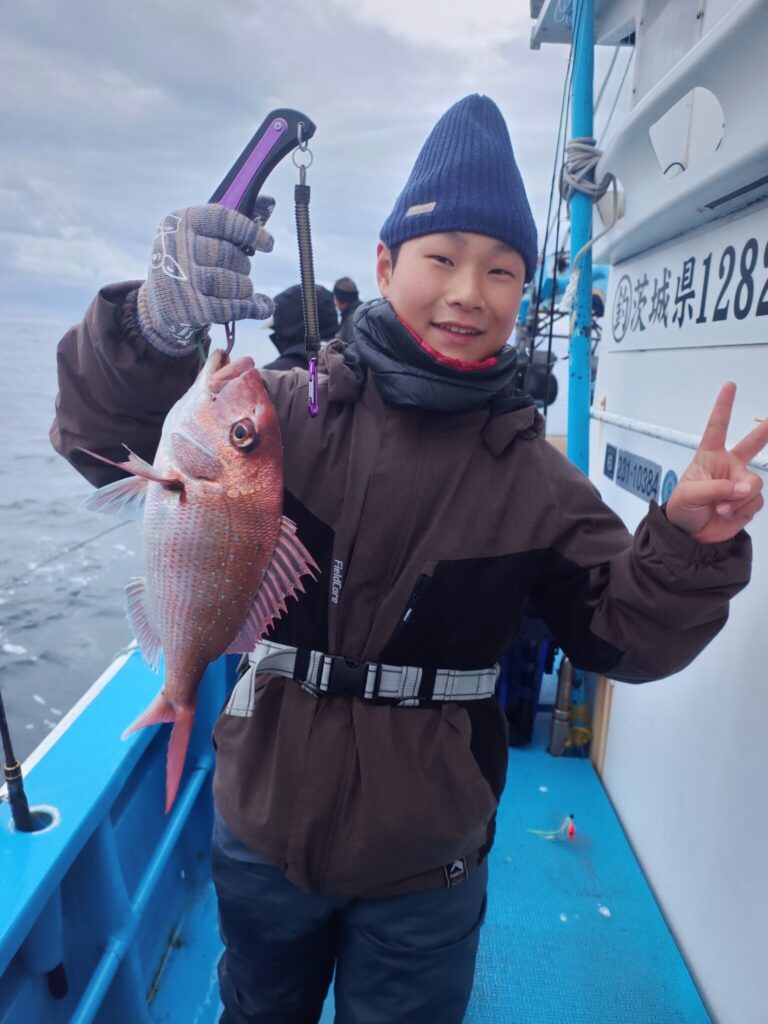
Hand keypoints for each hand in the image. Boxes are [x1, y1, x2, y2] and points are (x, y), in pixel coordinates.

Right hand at [137, 202, 274, 351]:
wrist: (161, 302)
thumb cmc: (190, 261)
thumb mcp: (200, 235)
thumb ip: (232, 222)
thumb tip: (269, 202)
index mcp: (181, 221)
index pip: (224, 219)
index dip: (251, 231)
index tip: (269, 244)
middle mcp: (178, 247)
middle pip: (231, 254)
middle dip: (243, 265)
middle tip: (240, 270)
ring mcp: (183, 279)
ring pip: (234, 282)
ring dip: (245, 287)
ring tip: (241, 288)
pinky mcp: (191, 308)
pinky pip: (233, 307)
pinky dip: (253, 308)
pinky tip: (262, 306)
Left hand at [666, 382, 766, 542]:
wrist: (689, 536)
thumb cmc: (682, 509)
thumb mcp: (690, 495)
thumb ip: (718, 488)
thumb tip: (744, 488)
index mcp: (709, 457)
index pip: (717, 428)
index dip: (723, 406)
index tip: (729, 386)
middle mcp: (727, 467)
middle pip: (751, 445)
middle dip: (764, 431)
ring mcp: (739, 484)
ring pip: (753, 483)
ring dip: (738, 498)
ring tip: (720, 507)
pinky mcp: (747, 502)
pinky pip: (755, 500)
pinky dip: (741, 508)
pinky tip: (727, 513)